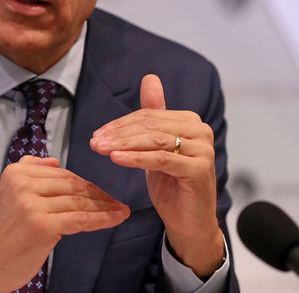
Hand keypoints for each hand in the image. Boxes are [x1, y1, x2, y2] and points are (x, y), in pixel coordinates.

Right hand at [0, 155, 129, 292]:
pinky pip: (80, 219)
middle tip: (115, 202)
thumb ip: (28, 172)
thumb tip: (54, 160)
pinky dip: (101, 219)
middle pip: (72, 185)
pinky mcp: (42, 225)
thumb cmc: (4, 233)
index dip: (85, 183)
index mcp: (15, 173)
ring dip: (104, 207)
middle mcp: (22, 185)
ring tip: (120, 211)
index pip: (61, 173)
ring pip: (79, 202)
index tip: (101, 192)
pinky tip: (115, 219)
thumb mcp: (8, 193)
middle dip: (98, 194)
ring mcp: (31, 205)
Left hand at [89, 74, 223, 276]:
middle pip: (151, 126)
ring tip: (100, 149)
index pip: (149, 116)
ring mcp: (203, 150)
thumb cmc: (171, 184)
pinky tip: (116, 159)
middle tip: (94, 141)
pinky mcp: (199, 169)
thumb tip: (150, 77)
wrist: (188, 221)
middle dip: (119, 134)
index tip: (97, 134)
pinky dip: (136, 158)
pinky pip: (161, 159)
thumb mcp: (156, 147)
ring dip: (124, 144)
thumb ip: (153, 115)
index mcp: (190, 121)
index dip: (121, 124)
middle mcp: (201, 131)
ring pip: (155, 140)